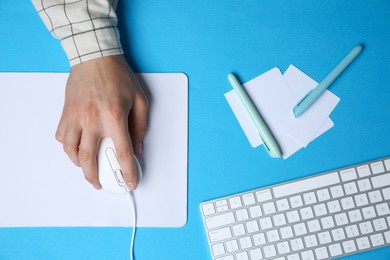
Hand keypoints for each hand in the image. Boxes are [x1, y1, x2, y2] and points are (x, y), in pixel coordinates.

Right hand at [55, 55, 147, 189]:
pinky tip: (75, 148)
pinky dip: (68, 147)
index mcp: (114, 117)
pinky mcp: (66, 112)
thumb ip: (141, 127)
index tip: (130, 182)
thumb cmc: (118, 76)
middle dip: (95, 177)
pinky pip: (62, 136)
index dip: (127, 172)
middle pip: (90, 159)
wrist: (95, 56)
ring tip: (87, 169)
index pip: (122, 153)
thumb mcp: (140, 100)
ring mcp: (76, 116)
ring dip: (78, 165)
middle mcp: (92, 120)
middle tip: (100, 184)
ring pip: (71, 151)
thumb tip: (138, 148)